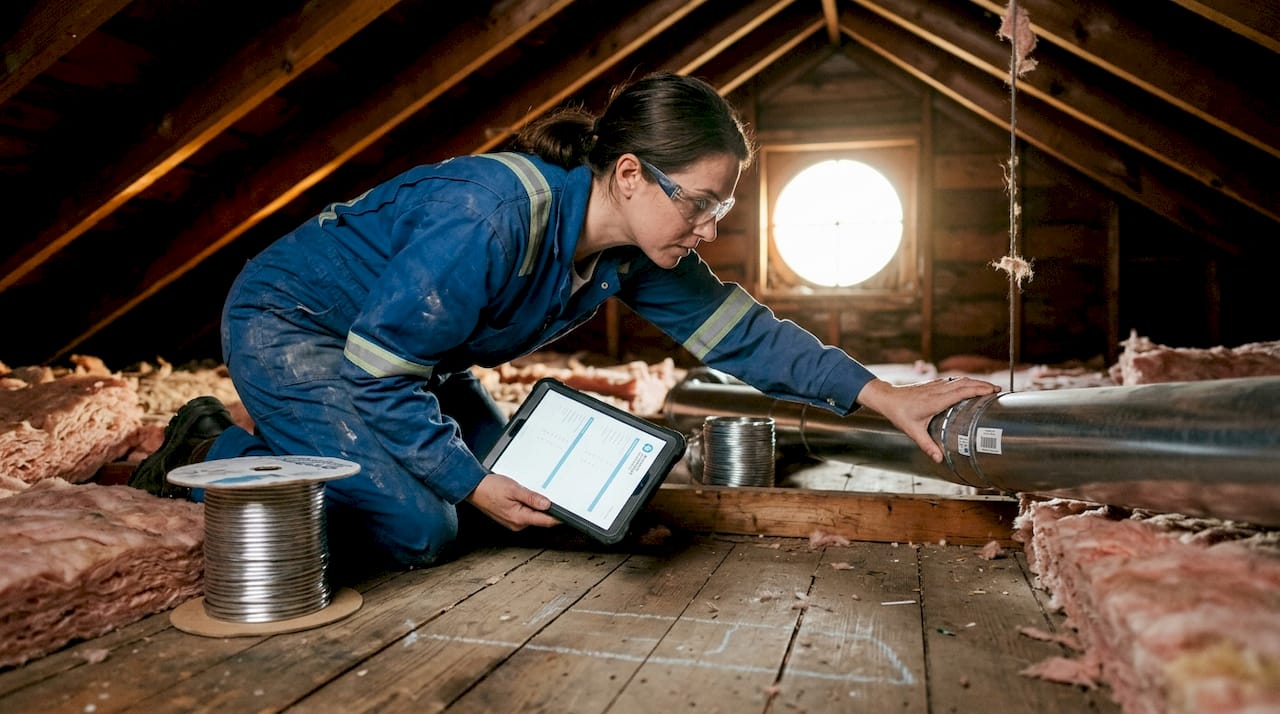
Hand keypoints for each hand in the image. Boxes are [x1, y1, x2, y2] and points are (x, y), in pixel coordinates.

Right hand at [464, 473, 561, 530]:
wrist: (473, 488)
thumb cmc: (490, 488)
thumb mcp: (514, 489)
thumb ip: (532, 498)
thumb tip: (547, 504)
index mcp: (519, 518)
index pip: (546, 521)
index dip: (559, 518)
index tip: (569, 514)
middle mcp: (517, 524)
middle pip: (541, 519)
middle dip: (549, 509)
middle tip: (556, 496)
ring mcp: (513, 522)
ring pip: (533, 516)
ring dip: (538, 507)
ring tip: (536, 493)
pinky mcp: (511, 518)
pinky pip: (526, 514)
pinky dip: (530, 506)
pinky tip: (527, 497)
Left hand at [854, 377, 1000, 462]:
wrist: (887, 398)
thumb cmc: (900, 414)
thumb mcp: (913, 431)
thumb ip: (927, 445)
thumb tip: (939, 459)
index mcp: (935, 400)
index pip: (961, 391)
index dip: (978, 390)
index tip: (992, 391)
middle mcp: (938, 390)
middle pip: (964, 383)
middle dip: (982, 384)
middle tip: (998, 390)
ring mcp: (936, 385)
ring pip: (959, 380)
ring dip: (975, 381)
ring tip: (989, 387)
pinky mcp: (933, 384)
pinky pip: (953, 381)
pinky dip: (965, 382)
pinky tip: (971, 386)